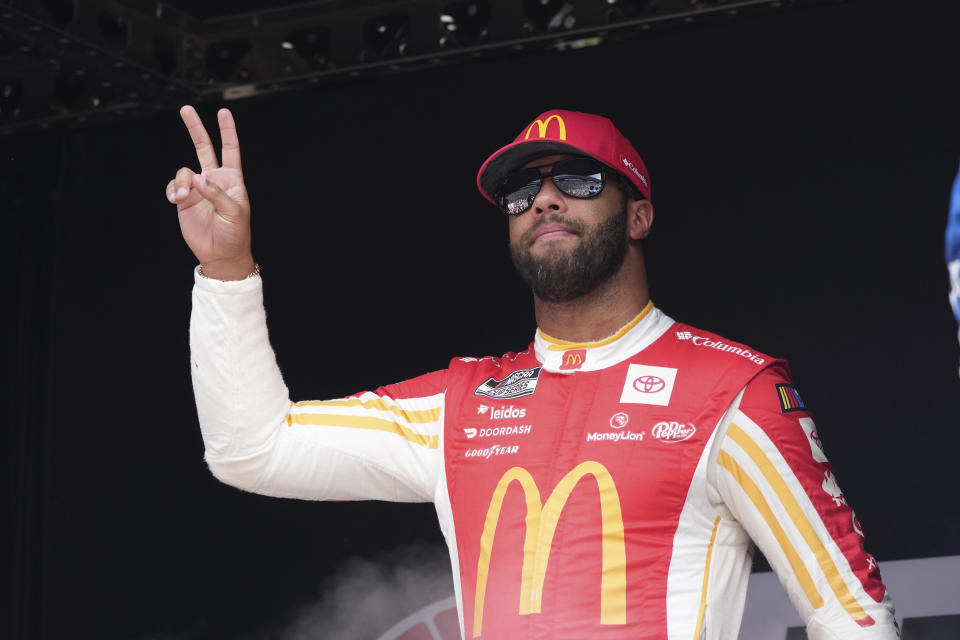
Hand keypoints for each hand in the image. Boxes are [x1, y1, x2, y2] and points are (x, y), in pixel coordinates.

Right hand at [167, 105, 254, 279]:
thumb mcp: (234, 213)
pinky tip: (177, 200)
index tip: (224, 112)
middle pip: (204, 148)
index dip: (227, 131)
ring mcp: (198, 189)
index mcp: (232, 180)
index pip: (230, 150)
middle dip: (196, 129)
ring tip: (183, 197)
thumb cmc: (235, 234)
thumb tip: (198, 179)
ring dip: (181, 182)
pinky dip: (173, 190)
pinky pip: (174, 186)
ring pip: (184, 171)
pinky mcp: (184, 200)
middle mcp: (214, 180)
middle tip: (186, 109)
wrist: (221, 254)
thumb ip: (217, 194)